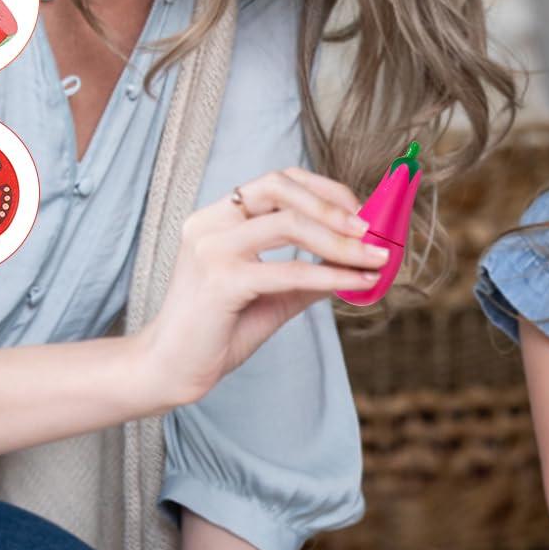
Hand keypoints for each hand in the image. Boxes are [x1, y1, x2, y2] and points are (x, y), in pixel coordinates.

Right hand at [133, 166, 388, 406]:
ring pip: (289, 224)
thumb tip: (358, 259)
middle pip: (281, 188)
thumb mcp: (273, 293)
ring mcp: (211, 249)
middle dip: (333, 206)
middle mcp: (210, 223)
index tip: (360, 212)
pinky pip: (289, 271)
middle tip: (371, 230)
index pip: (277, 180)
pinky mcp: (220, 282)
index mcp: (217, 217)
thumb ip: (308, 271)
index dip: (323, 190)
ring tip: (375, 256)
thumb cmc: (218, 330)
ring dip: (341, 240)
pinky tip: (357, 283)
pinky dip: (330, 276)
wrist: (173, 369)